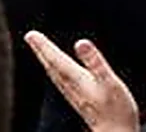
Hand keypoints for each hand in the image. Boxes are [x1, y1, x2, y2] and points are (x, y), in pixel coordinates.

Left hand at [24, 32, 138, 131]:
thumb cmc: (116, 111)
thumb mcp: (109, 82)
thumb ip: (95, 62)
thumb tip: (81, 43)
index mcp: (76, 79)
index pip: (55, 59)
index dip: (43, 46)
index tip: (31, 34)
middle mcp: (71, 86)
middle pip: (51, 65)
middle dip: (40, 50)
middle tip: (29, 36)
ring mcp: (74, 94)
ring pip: (54, 74)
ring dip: (46, 60)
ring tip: (39, 50)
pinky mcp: (79, 100)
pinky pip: (61, 81)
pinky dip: (55, 72)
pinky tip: (56, 72)